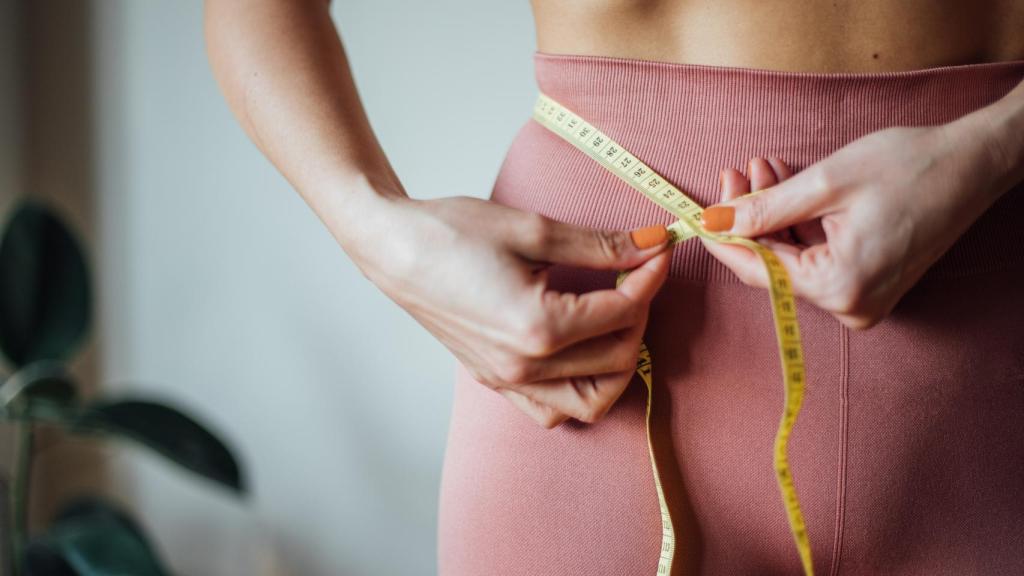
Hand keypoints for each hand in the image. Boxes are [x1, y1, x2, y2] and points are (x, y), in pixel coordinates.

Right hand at [347, 194, 670, 427]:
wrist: (392, 248)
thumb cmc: (450, 232)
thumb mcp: (531, 230)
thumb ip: (598, 245)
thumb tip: (649, 243)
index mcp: (537, 328)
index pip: (621, 312)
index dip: (650, 277)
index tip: (659, 248)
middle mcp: (524, 367)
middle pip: (616, 358)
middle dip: (640, 314)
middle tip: (637, 273)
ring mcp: (507, 381)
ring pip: (590, 402)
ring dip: (617, 363)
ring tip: (615, 317)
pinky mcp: (494, 381)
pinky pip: (551, 410)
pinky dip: (578, 389)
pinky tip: (580, 349)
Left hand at [700, 122, 1005, 328]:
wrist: (974, 164)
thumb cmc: (910, 167)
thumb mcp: (826, 182)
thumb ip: (765, 209)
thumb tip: (715, 223)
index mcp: (840, 287)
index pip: (757, 270)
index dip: (724, 239)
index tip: (700, 211)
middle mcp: (850, 306)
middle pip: (774, 264)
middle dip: (749, 217)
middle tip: (736, 173)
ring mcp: (861, 299)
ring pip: (792, 258)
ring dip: (772, 214)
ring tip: (761, 168)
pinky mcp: (868, 284)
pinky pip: (816, 257)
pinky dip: (797, 224)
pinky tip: (784, 185)